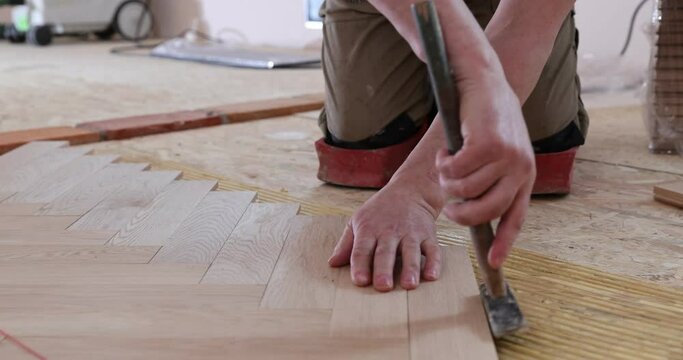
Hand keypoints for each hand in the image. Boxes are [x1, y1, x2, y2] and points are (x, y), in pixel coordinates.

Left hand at [328, 179, 442, 291]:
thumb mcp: (358, 221)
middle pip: (385, 252)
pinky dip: (433, 263)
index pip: (362, 249)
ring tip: (409, 285)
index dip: (360, 265)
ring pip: (410, 251)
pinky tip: (431, 276)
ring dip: (410, 268)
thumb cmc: (380, 211)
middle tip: (383, 286)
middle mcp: (390, 231)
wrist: (410, 190)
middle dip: (384, 269)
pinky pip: (432, 250)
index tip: (360, 280)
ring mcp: (411, 233)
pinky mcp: (428, 235)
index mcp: (369, 230)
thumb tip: (332, 264)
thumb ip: (346, 244)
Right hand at [436, 76, 534, 268]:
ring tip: (446, 165)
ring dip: (447, 181)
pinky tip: (445, 153)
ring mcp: (507, 156)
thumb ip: (490, 178)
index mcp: (524, 175)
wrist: (484, 81)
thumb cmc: (485, 118)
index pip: (515, 216)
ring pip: (465, 190)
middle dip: (460, 213)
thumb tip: (470, 208)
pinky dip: (443, 165)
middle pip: (485, 210)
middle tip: (448, 206)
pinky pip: (455, 171)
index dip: (504, 242)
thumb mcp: (496, 151)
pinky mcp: (489, 144)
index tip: (492, 263)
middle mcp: (520, 168)